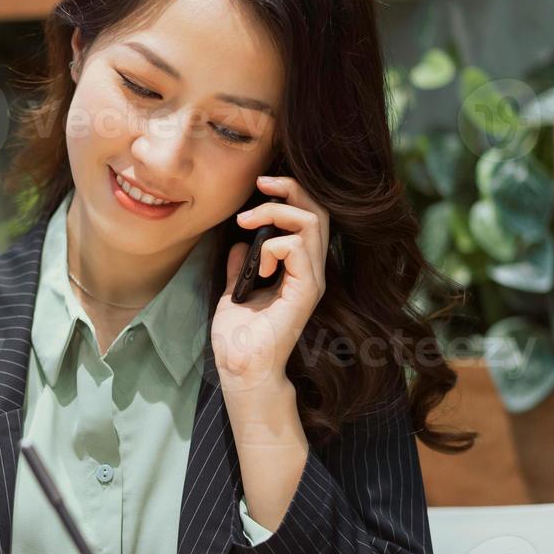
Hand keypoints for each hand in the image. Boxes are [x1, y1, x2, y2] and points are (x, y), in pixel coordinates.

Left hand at [211, 174, 329, 388]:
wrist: (240, 368)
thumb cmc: (238, 337)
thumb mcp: (235, 290)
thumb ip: (241, 266)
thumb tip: (239, 244)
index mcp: (297, 269)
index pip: (309, 217)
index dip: (290, 193)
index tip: (260, 185)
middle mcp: (310, 271)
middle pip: (318, 211)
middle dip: (289, 189)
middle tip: (260, 185)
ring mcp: (311, 281)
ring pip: (311, 222)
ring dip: (275, 214)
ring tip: (247, 225)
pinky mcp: (305, 292)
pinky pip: (299, 248)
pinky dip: (274, 246)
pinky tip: (259, 266)